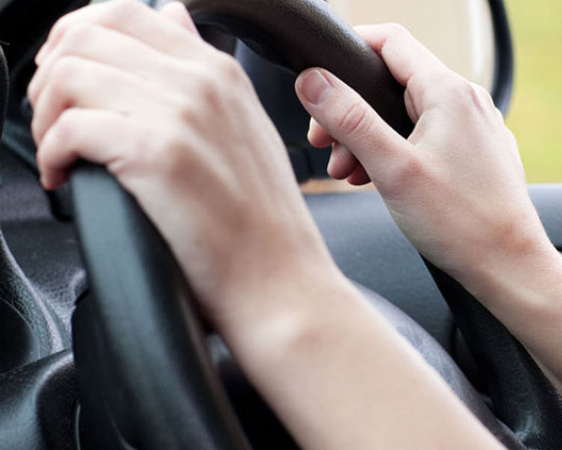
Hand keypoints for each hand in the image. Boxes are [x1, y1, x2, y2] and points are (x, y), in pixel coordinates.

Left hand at [29, 0, 339, 326]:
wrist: (281, 281)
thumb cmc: (263, 223)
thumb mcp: (246, 128)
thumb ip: (203, 72)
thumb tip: (170, 19)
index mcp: (219, 72)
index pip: (124, 13)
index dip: (77, 40)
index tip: (69, 81)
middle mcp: (201, 82)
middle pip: (86, 35)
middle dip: (51, 74)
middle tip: (54, 117)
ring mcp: (181, 114)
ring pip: (69, 74)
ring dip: (45, 113)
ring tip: (59, 150)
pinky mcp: (157, 155)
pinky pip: (70, 127)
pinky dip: (51, 153)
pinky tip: (64, 176)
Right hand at [297, 24, 558, 294]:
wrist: (510, 266)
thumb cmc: (461, 224)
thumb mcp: (392, 169)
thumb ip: (349, 119)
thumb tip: (313, 80)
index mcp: (449, 92)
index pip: (390, 40)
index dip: (349, 51)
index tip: (319, 77)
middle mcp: (469, 100)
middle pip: (394, 82)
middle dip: (354, 111)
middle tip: (329, 147)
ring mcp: (477, 126)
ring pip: (409, 114)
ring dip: (372, 137)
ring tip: (351, 174)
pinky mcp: (478, 153)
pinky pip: (430, 136)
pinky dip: (400, 151)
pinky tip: (382, 182)